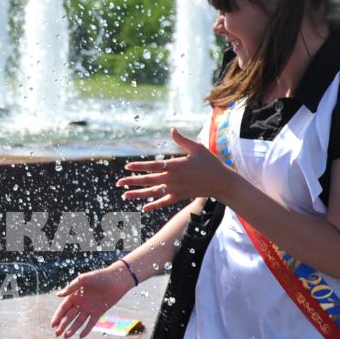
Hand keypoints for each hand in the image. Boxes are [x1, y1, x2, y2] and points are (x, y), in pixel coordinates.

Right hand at [49, 263, 132, 338]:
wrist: (117, 280)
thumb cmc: (99, 276)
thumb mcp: (83, 279)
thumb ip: (71, 287)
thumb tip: (58, 295)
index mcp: (74, 295)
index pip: (63, 308)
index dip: (58, 316)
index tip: (52, 324)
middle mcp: (80, 303)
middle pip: (69, 317)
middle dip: (62, 325)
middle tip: (56, 334)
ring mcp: (89, 309)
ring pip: (78, 321)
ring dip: (72, 329)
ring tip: (66, 337)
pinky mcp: (98, 312)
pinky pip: (91, 323)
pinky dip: (86, 330)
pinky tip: (80, 336)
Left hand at [118, 130, 232, 213]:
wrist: (221, 182)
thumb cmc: (210, 162)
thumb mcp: (197, 148)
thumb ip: (182, 140)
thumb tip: (171, 130)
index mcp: (176, 165)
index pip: (153, 166)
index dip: (140, 166)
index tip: (127, 167)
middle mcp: (173, 178)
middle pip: (149, 180)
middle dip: (132, 181)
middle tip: (118, 182)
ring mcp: (176, 189)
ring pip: (153, 193)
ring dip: (138, 194)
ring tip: (125, 195)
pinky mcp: (179, 197)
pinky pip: (164, 202)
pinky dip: (154, 205)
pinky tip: (143, 208)